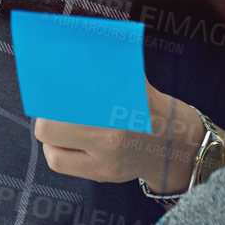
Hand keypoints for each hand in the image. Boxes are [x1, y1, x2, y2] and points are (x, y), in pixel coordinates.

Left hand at [34, 81, 224, 192]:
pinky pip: (62, 165)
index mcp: (119, 109)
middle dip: (46, 115)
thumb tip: (74, 48)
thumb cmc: (151, 106)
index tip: (47, 83)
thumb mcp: (134, 82)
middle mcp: (111, 139)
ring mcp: (106, 163)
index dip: (51, 93)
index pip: (67, 100)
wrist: (177, 146)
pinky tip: (66, 139)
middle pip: (51, 127)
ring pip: (52, 151)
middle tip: (51, 105)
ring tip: (58, 122)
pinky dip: (57, 151)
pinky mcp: (103, 176)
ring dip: (50, 136)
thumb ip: (107, 69)